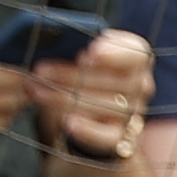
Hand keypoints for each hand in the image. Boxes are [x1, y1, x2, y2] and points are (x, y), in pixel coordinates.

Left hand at [28, 26, 150, 162]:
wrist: (89, 113)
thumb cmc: (82, 73)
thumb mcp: (79, 53)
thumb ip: (74, 44)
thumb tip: (47, 38)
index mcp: (136, 59)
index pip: (137, 53)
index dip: (114, 53)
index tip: (89, 52)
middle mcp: (141, 85)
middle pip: (113, 80)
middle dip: (72, 75)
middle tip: (39, 70)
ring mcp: (134, 113)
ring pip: (106, 106)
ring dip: (66, 99)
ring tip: (35, 91)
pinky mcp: (123, 138)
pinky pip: (108, 136)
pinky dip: (87, 130)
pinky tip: (67, 122)